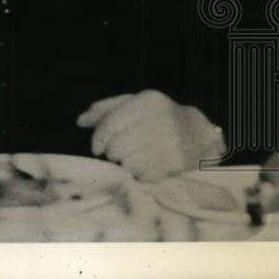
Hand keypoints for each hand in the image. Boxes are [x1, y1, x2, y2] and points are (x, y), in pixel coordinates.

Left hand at [76, 90, 224, 181]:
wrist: (198, 134)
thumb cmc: (157, 117)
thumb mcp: (134, 104)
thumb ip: (106, 110)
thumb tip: (80, 120)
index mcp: (149, 102)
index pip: (112, 123)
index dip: (98, 139)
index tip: (96, 148)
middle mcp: (163, 121)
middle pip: (118, 147)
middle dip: (113, 152)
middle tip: (120, 151)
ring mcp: (173, 144)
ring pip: (129, 164)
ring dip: (127, 163)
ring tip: (135, 156)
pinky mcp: (178, 165)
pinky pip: (144, 176)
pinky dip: (141, 174)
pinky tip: (147, 164)